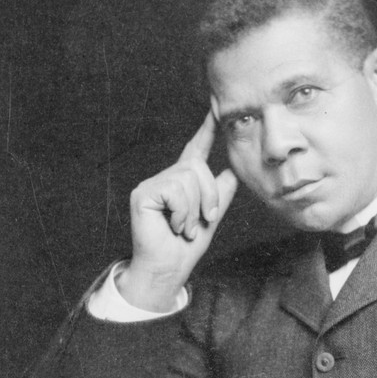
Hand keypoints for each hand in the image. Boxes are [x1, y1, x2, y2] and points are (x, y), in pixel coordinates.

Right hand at [119, 111, 237, 310]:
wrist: (168, 269)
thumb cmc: (185, 247)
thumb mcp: (211, 218)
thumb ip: (220, 194)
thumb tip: (232, 170)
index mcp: (183, 181)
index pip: (196, 149)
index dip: (207, 129)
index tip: (215, 108)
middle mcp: (167, 177)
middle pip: (198, 167)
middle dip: (209, 197)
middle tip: (203, 222)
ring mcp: (153, 184)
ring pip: (188, 179)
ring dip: (195, 209)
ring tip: (185, 227)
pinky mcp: (143, 193)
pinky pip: (176, 191)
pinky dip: (182, 213)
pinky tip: (173, 226)